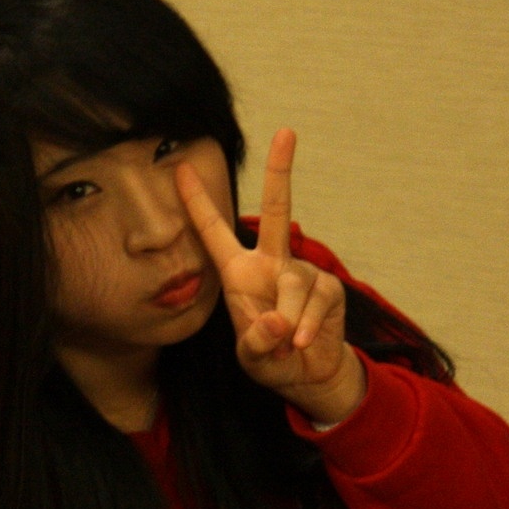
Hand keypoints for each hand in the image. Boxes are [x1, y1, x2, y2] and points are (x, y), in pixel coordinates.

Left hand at [177, 129, 365, 425]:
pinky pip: (315, 304)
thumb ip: (255, 342)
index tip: (180, 171)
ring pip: (293, 286)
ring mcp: (302, 272)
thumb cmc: (270, 358)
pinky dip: (306, 328)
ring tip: (285, 345)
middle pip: (276, 211)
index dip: (197, 203)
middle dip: (281, 172)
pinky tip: (301, 344)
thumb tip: (277, 321)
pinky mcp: (328, 288)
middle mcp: (271, 263)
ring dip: (287, 321)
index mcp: (240, 272)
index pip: (214, 232)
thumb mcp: (250, 357)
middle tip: (287, 131)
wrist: (308, 376)